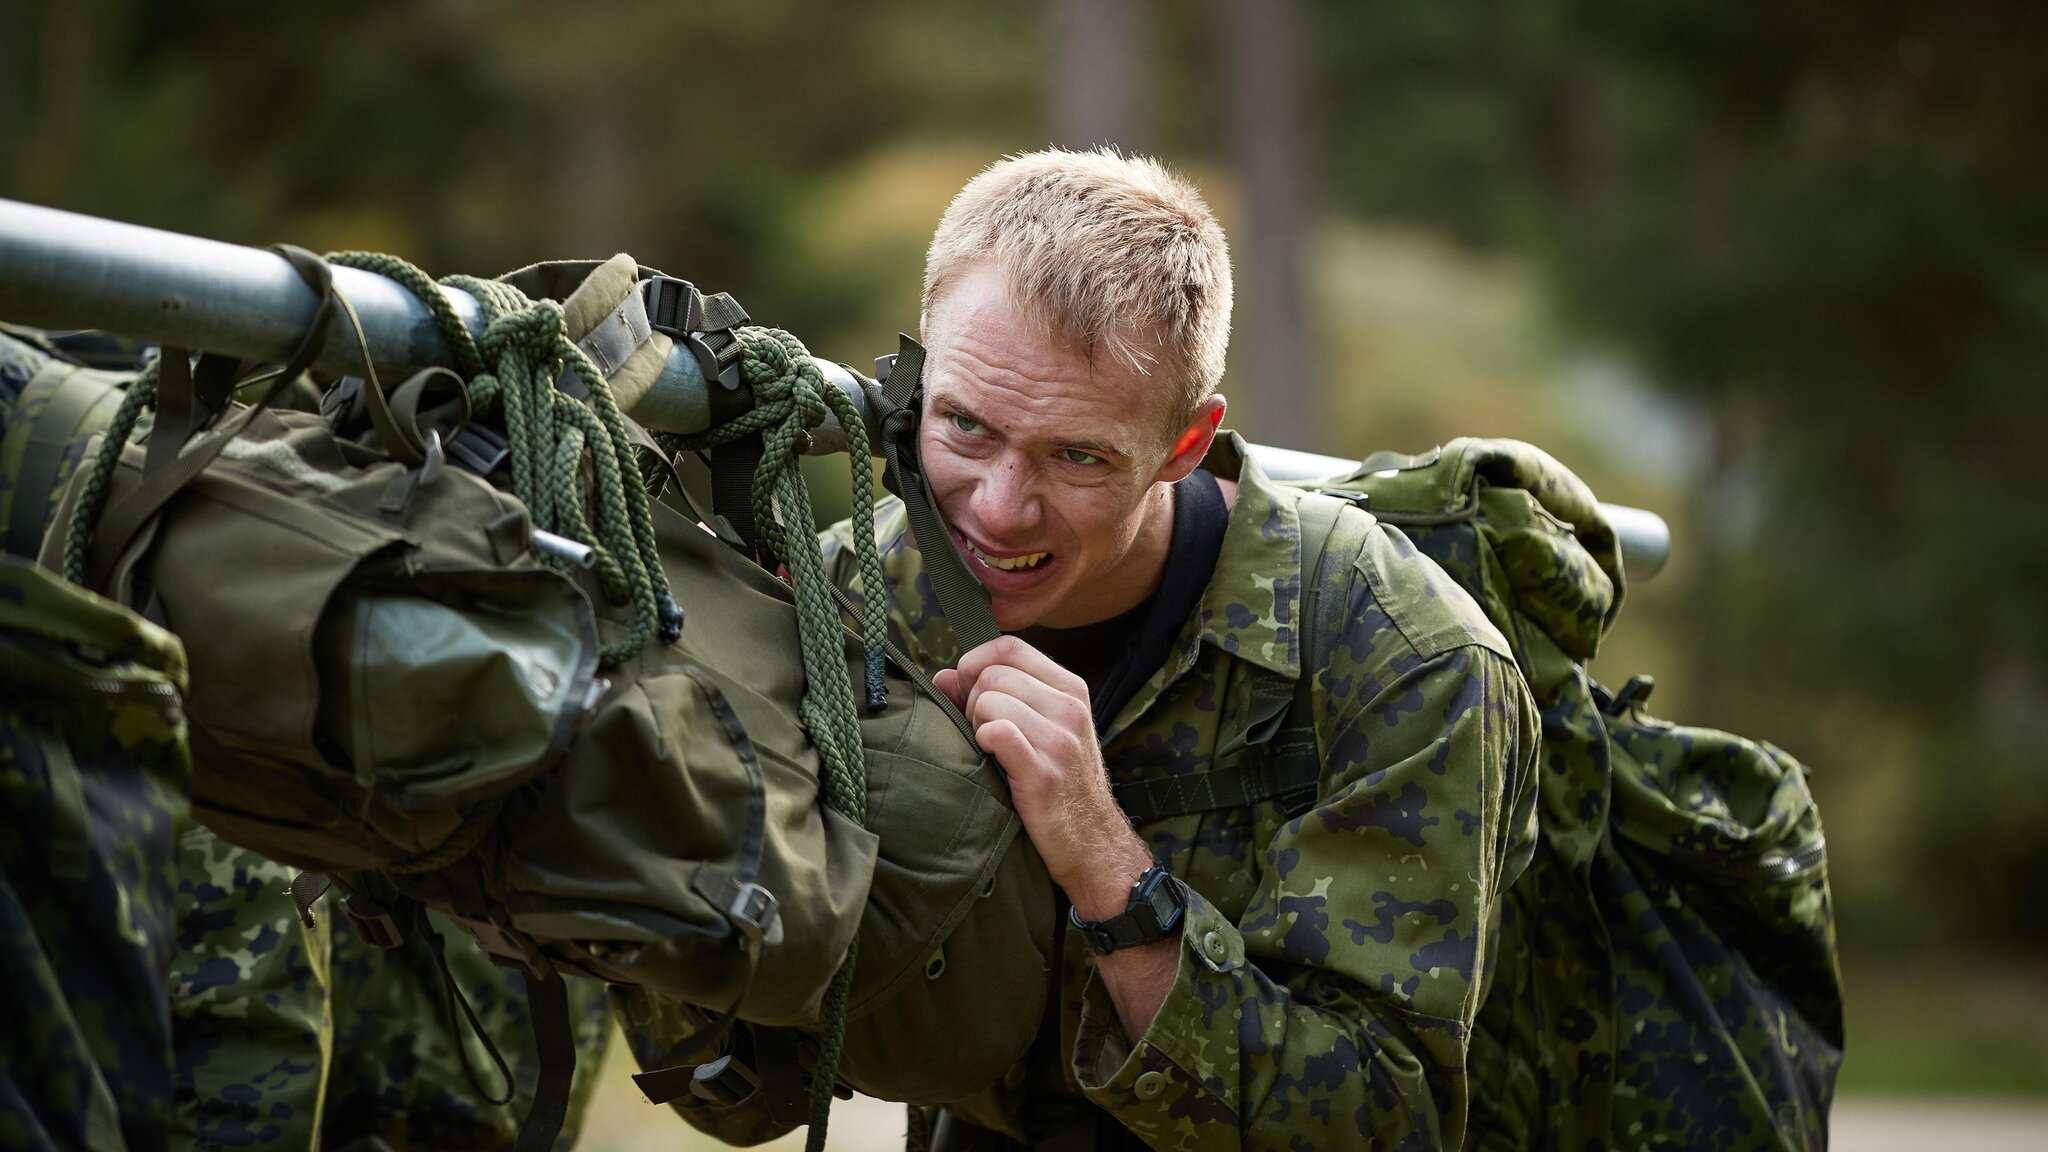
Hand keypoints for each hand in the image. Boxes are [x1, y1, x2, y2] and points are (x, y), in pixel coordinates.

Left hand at [933, 635, 1150, 916]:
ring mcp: (1060, 739)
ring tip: (989, 750)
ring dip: (976, 725)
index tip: (967, 691)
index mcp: (1070, 689)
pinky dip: (983, 742)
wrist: (1092, 844)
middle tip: (980, 732)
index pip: (1009, 647)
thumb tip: (942, 676)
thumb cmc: (1059, 785)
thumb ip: (994, 695)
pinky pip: (997, 732)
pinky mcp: (1043, 772)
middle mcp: (1069, 708)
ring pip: (989, 701)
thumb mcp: (1041, 730)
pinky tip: (991, 760)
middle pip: (993, 674)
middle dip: (972, 700)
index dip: (975, 663)